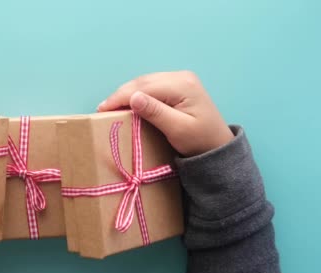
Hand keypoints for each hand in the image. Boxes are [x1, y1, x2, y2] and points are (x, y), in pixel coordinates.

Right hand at [97, 71, 233, 156]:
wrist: (218, 147)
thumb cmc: (200, 141)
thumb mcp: (178, 130)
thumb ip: (156, 112)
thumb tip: (133, 98)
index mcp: (182, 85)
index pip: (144, 87)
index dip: (121, 97)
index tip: (102, 109)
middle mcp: (181, 77)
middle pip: (143, 81)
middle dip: (121, 94)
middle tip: (102, 109)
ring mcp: (180, 80)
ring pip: (145, 82)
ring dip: (127, 93)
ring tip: (110, 107)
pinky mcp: (178, 86)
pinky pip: (152, 86)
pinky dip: (137, 94)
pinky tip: (127, 103)